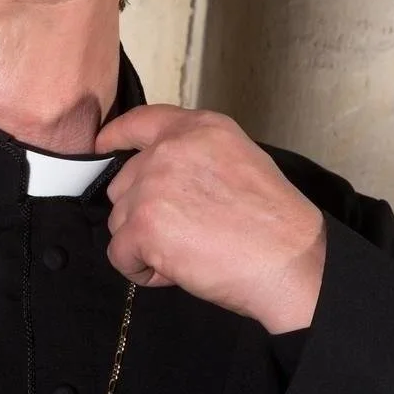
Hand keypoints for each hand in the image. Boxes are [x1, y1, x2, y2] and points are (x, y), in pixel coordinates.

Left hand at [95, 105, 326, 333]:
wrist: (290, 261)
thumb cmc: (274, 225)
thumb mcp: (238, 163)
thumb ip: (194, 159)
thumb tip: (156, 179)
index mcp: (199, 129)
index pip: (141, 121)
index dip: (115, 136)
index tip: (102, 146)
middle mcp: (170, 150)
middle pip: (124, 183)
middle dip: (144, 214)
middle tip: (185, 234)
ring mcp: (153, 186)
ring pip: (119, 221)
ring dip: (144, 244)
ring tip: (187, 254)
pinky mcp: (144, 226)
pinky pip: (119, 254)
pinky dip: (141, 270)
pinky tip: (174, 271)